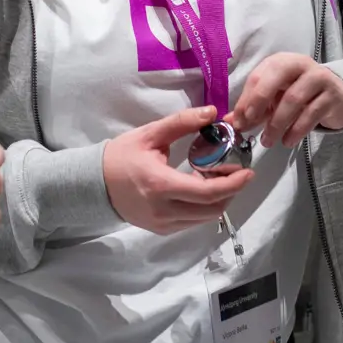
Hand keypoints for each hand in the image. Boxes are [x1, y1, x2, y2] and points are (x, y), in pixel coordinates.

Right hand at [103, 107, 252, 233]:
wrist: (94, 184)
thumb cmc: (121, 156)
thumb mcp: (150, 134)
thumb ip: (182, 123)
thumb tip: (213, 113)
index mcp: (161, 185)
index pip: (208, 193)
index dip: (233, 184)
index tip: (248, 171)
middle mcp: (164, 210)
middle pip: (213, 209)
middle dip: (231, 191)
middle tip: (234, 171)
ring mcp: (163, 224)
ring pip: (205, 218)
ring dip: (219, 199)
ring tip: (216, 177)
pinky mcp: (162, 229)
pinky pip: (193, 221)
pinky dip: (204, 206)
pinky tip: (200, 187)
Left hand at [231, 54, 342, 147]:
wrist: (338, 95)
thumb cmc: (300, 94)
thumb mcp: (276, 98)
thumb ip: (254, 108)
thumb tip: (231, 121)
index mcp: (280, 62)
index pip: (258, 76)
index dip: (246, 98)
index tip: (238, 121)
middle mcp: (299, 64)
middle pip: (277, 76)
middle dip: (260, 100)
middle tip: (250, 123)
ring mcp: (318, 78)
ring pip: (294, 98)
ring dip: (277, 123)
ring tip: (268, 141)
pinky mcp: (332, 95)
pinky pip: (311, 113)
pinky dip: (296, 130)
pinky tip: (288, 141)